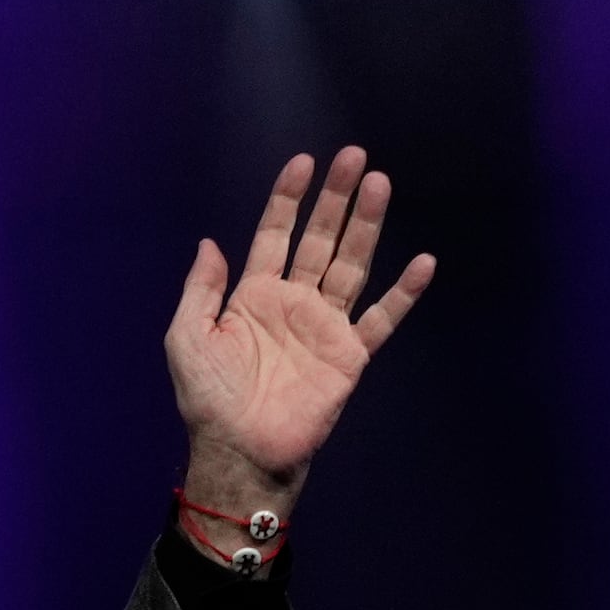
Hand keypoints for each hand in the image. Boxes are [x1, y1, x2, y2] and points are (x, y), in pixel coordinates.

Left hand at [164, 147, 432, 520]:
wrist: (241, 452)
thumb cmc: (209, 400)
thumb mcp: (187, 337)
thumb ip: (201, 288)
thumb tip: (210, 242)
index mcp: (253, 295)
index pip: (274, 234)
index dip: (288, 199)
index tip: (304, 162)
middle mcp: (294, 302)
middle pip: (320, 240)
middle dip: (335, 199)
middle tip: (354, 157)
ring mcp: (325, 327)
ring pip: (351, 265)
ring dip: (366, 227)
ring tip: (380, 185)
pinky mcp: (350, 355)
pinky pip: (381, 319)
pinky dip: (403, 293)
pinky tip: (422, 261)